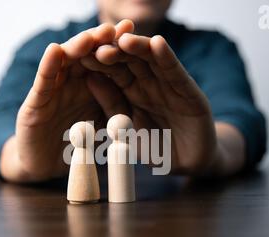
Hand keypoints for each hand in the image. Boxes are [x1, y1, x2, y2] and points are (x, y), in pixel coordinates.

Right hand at [0, 20, 134, 181]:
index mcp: (90, 85)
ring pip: (64, 63)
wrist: (48, 167)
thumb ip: (117, 107)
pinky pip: (43, 83)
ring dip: (76, 48)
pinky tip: (54, 51)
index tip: (133, 35)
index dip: (118, 48)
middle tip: (113, 30)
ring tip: (89, 37)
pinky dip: (48, 66)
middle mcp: (71, 82)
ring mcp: (52, 90)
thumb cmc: (78, 144)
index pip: (105, 61)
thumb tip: (143, 89)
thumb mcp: (104, 125)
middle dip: (98, 41)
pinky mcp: (35, 104)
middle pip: (85, 55)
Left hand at [81, 33, 244, 174]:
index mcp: (130, 91)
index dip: (97, 61)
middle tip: (98, 45)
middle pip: (130, 60)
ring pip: (152, 60)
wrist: (185, 165)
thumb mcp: (125, 128)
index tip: (79, 55)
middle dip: (115, 51)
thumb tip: (89, 79)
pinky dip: (167, 58)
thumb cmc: (153, 148)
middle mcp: (148, 82)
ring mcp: (169, 84)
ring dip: (139, 48)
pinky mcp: (189, 91)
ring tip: (124, 39)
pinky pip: (175, 72)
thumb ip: (111, 104)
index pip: (112, 70)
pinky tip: (157, 44)